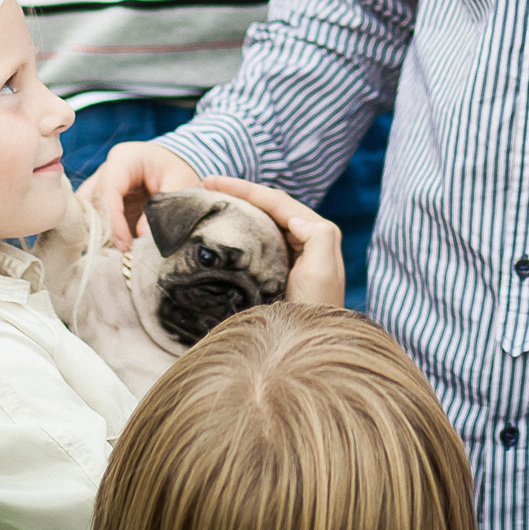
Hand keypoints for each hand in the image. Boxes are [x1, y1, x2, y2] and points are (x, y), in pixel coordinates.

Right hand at [78, 140, 202, 250]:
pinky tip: (115, 253)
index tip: (125, 244)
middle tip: (119, 255)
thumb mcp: (181, 181)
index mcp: (124, 159)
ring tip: (117, 256)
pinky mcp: (101, 203)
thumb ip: (164, 206)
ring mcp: (99, 186)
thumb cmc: (178, 169)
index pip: (107, 189)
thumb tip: (143, 235)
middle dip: (101, 230)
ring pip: (86, 213)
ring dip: (98, 235)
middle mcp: (105, 171)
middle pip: (90, 202)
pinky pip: (92, 221)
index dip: (112, 220)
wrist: (176, 164)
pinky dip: (102, 237)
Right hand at [205, 175, 345, 306]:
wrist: (308, 347)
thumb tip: (294, 217)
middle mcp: (305, 238)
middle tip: (205, 185)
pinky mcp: (278, 269)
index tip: (212, 181)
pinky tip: (222, 229)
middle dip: (239, 192)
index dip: (245, 188)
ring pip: (262, 220)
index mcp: (317, 231)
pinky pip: (257, 240)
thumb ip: (319, 237)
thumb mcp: (322, 272)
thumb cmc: (316, 309)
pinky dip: (240, 230)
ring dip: (239, 208)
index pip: (276, 200)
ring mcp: (291, 253)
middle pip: (268, 205)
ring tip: (210, 201)